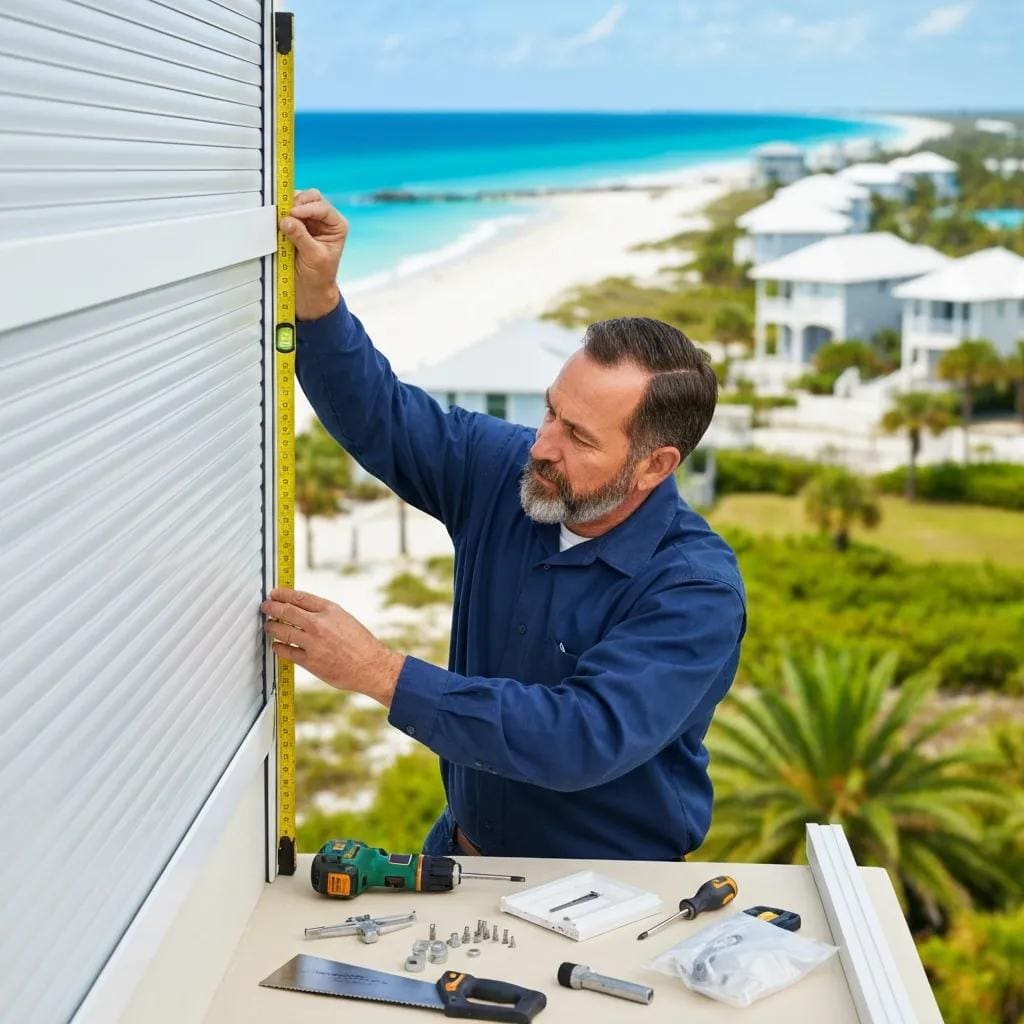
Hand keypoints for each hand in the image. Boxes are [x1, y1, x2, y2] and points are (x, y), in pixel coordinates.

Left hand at [261, 588, 404, 707]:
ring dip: (271, 627)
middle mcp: (320, 624)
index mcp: (330, 610)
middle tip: (265, 607)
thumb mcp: (344, 619)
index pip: (299, 597)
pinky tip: (276, 645)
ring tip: (268, 626)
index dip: (283, 594)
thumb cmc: (360, 643)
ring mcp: (313, 643)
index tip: (274, 594)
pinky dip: (278, 647)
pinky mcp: (309, 661)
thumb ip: (323, 613)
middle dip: (271, 608)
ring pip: (282, 631)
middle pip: (286, 611)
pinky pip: (286, 651)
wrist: (371, 666)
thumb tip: (301, 608)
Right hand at [280, 188, 347, 320]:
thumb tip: (287, 221)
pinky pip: (288, 212)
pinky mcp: (296, 224)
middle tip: (286, 213)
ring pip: (298, 202)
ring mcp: (310, 220)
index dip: (308, 208)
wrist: (310, 287)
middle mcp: (324, 220)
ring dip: (289, 207)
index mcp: (337, 226)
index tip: (293, 213)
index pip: (323, 208)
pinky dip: (283, 213)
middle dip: (298, 203)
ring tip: (282, 219)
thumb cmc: (319, 274)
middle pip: (312, 198)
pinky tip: (279, 221)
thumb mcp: (313, 257)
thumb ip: (301, 237)